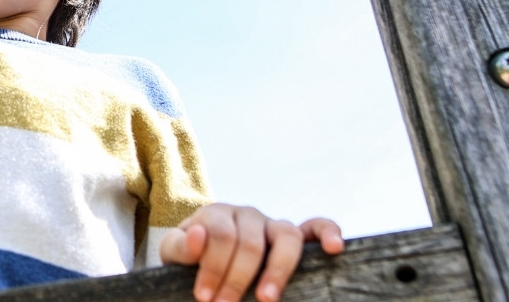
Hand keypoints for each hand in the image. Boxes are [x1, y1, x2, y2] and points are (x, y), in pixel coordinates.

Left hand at [158, 204, 342, 301]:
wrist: (202, 265)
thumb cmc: (190, 262)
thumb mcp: (175, 256)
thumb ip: (180, 247)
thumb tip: (197, 237)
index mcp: (218, 214)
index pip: (221, 235)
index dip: (213, 267)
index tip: (204, 297)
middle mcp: (247, 214)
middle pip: (249, 241)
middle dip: (236, 278)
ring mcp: (273, 224)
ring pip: (285, 236)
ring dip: (277, 269)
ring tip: (266, 298)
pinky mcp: (296, 237)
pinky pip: (316, 227)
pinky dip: (328, 232)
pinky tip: (333, 248)